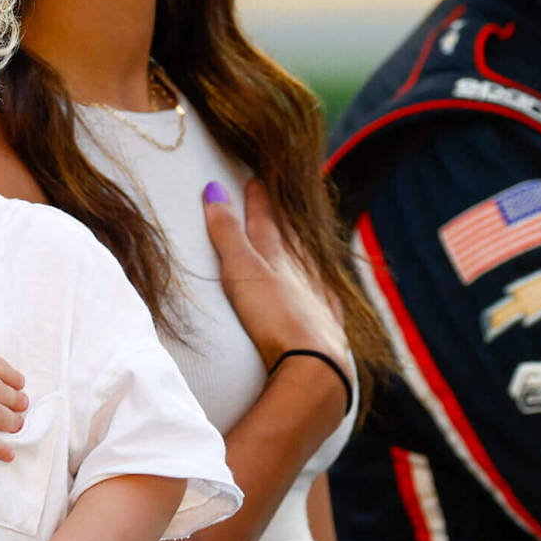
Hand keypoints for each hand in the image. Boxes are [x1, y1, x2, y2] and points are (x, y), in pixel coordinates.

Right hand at [0, 336, 27, 460]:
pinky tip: (9, 455)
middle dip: (18, 402)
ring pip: (1, 417)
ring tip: (18, 426)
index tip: (20, 386)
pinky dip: (0, 449)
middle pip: (6, 394)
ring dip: (13, 423)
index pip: (4, 370)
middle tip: (22, 407)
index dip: (15, 380)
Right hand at [202, 178, 349, 368]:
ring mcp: (317, 295)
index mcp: (276, 255)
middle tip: (276, 195)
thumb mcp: (240, 270)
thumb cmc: (272, 315)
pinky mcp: (327, 323)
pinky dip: (323, 284)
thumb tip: (213, 189)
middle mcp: (300, 270)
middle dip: (279, 215)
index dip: (258, 199)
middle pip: (289, 235)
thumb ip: (226, 232)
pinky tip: (326, 285)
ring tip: (299, 233)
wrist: (313, 361)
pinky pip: (326, 294)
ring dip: (302, 245)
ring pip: (309, 262)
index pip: (265, 219)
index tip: (255, 179)